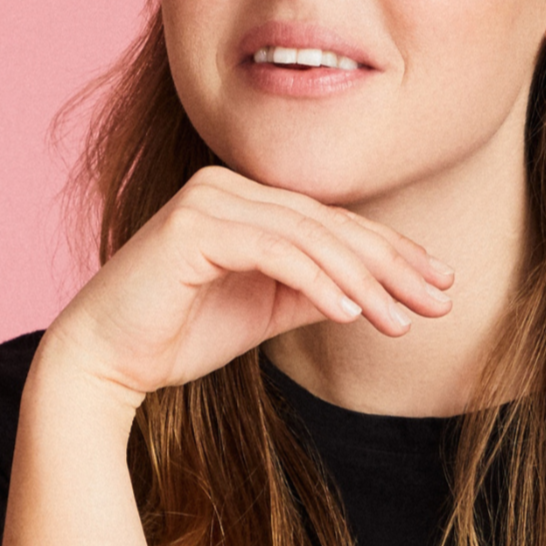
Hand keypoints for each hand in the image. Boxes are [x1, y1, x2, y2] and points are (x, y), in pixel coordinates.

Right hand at [41, 166, 454, 405]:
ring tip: (403, 319)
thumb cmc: (179, 332)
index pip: (332, 222)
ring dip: (363, 280)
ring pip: (308, 237)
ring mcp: (209, 198)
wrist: (105, 360)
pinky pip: (273, 252)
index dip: (390, 252)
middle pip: (329, 224)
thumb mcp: (266, 309)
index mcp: (245, 196)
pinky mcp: (193, 225)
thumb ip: (314, 290)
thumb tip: (375, 289)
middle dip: (391, 265)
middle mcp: (228, 185)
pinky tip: (352, 312)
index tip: (439, 283)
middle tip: (441, 298)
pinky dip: (317, 281)